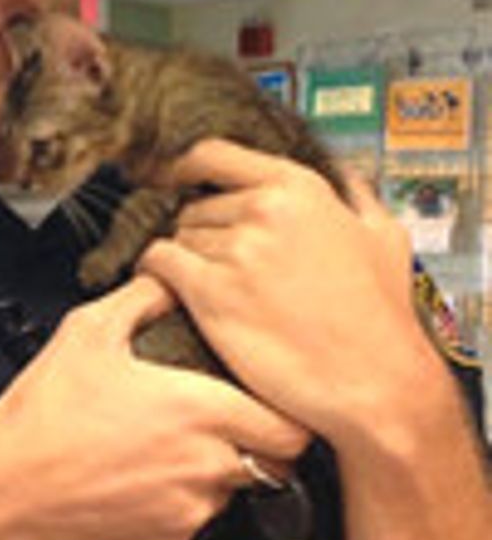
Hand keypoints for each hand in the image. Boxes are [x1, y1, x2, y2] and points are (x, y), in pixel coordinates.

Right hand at [0, 274, 308, 539]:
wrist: (8, 485)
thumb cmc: (46, 413)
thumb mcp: (89, 330)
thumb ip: (141, 298)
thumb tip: (166, 281)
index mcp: (195, 410)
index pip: (289, 427)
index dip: (286, 411)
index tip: (269, 397)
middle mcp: (202, 464)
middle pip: (274, 462)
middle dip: (259, 438)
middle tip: (227, 414)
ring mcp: (187, 508)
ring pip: (234, 487)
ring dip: (218, 464)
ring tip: (171, 438)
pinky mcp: (167, 538)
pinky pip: (197, 513)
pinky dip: (184, 491)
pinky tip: (145, 466)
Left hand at [138, 139, 442, 443]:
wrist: (377, 384)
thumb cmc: (383, 317)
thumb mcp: (385, 236)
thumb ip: (356, 195)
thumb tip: (344, 176)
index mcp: (297, 187)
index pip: (212, 155)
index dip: (185, 170)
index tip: (174, 182)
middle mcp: (262, 209)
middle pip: (194, 206)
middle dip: (200, 233)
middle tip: (217, 265)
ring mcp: (235, 249)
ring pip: (177, 237)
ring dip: (184, 259)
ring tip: (207, 288)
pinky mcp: (211, 292)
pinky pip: (159, 262)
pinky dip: (155, 273)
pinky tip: (167, 288)